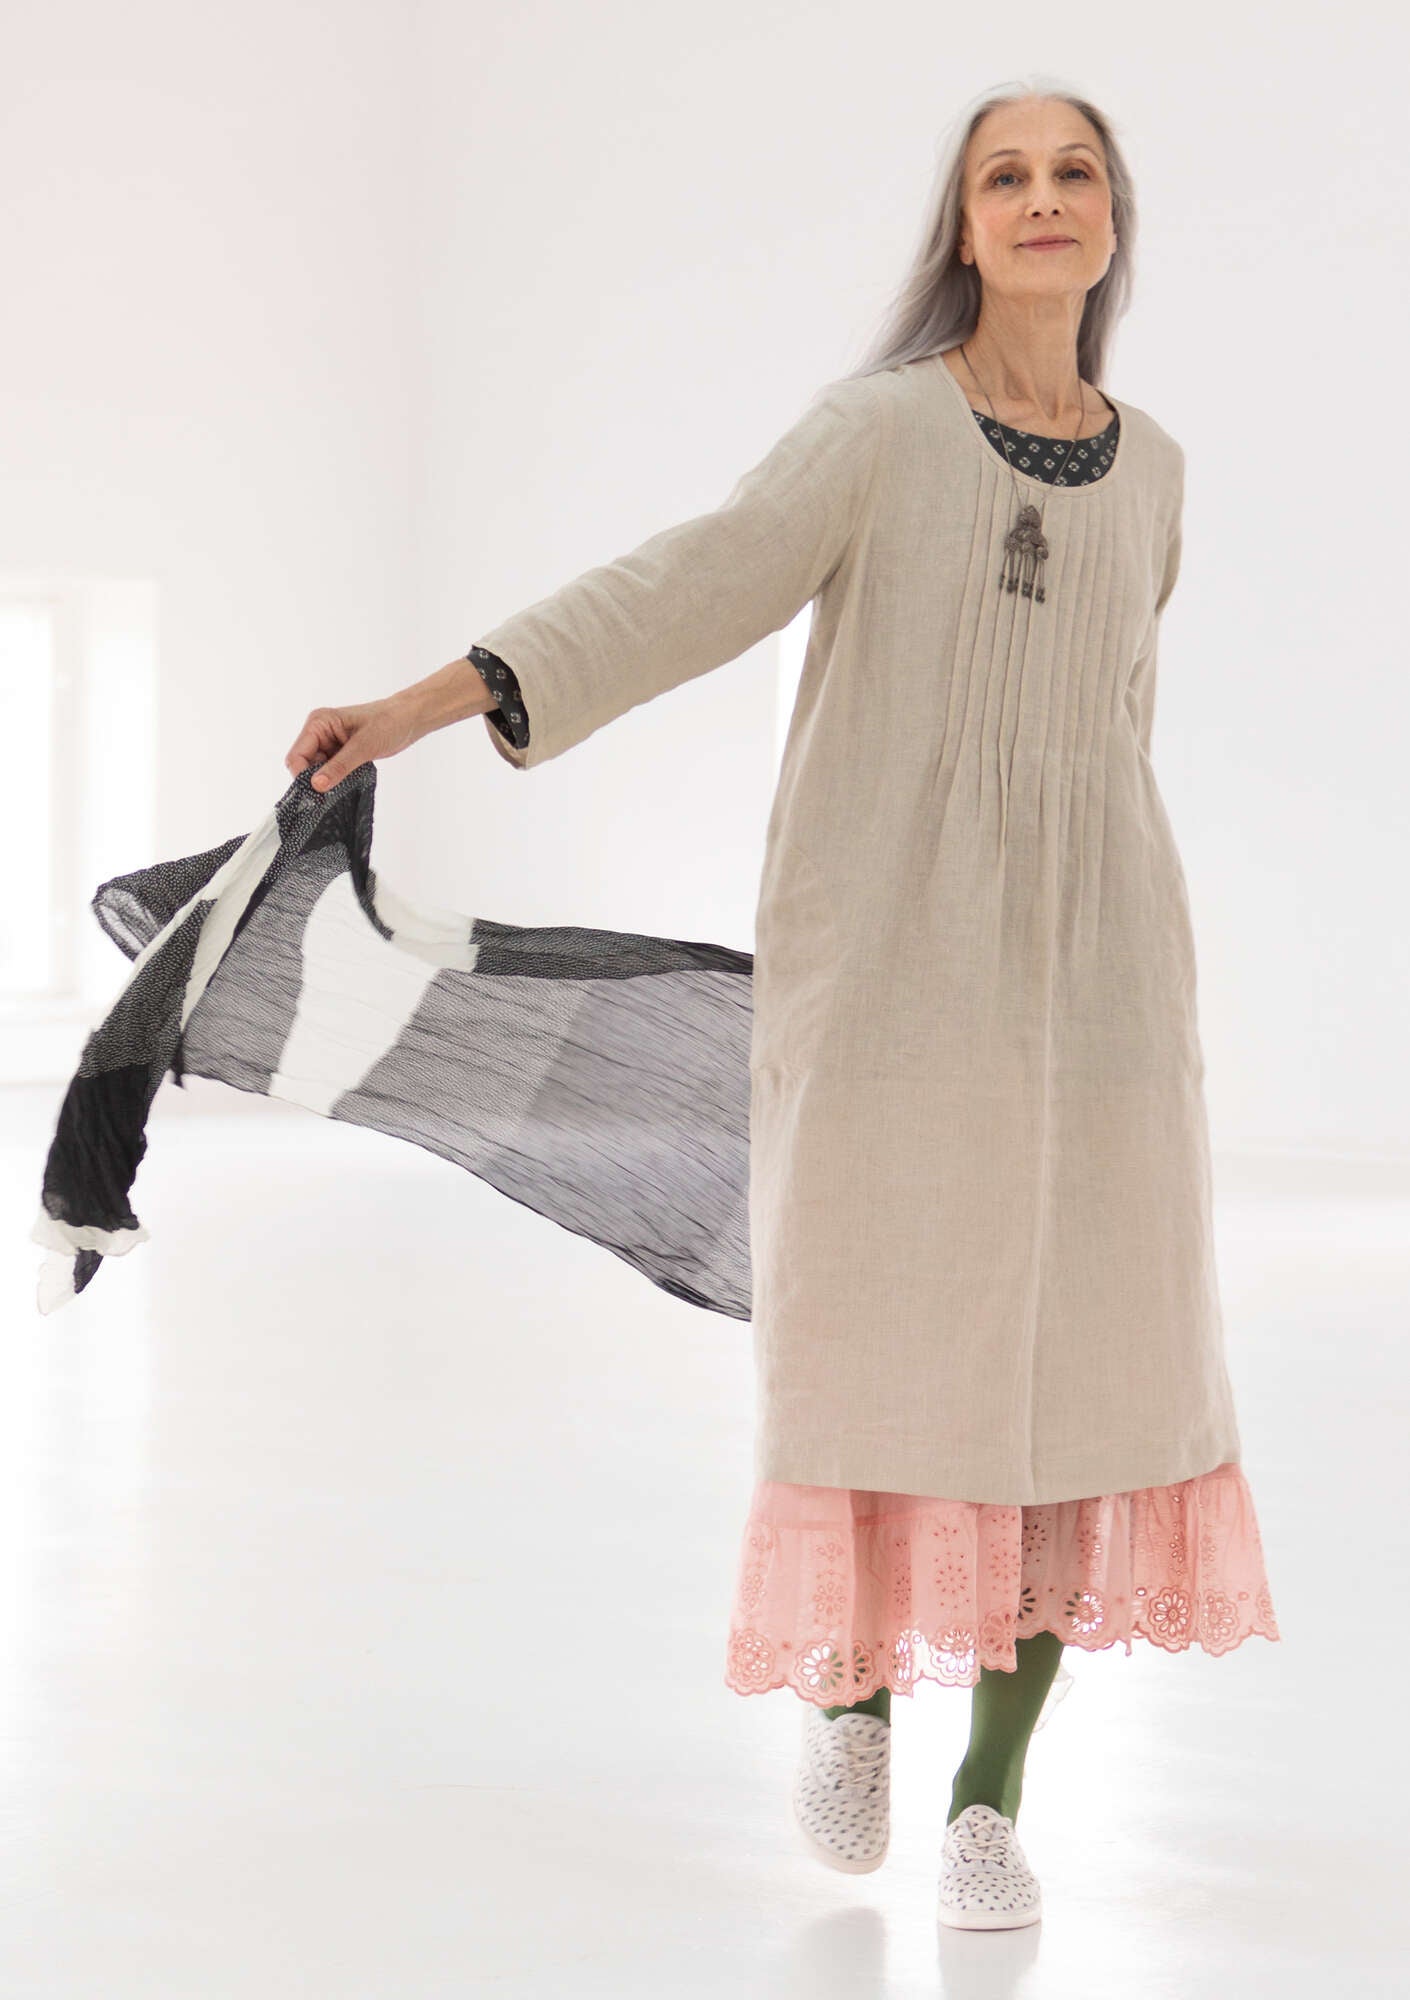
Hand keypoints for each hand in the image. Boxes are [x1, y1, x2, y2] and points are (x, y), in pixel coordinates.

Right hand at [284, 695, 424, 791]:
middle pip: (304, 765)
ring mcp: (328, 743)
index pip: (297, 756)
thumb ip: (339, 766)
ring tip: (347, 785)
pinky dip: (336, 780)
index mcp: (318, 723)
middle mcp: (318, 732)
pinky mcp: (339, 752)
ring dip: (328, 781)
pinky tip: (349, 782)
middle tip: (333, 794)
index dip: (303, 776)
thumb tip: (317, 786)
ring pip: (317, 771)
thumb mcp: (364, 746)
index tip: (317, 795)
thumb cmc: (389, 723)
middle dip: (315, 780)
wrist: (408, 719)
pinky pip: (330, 771)